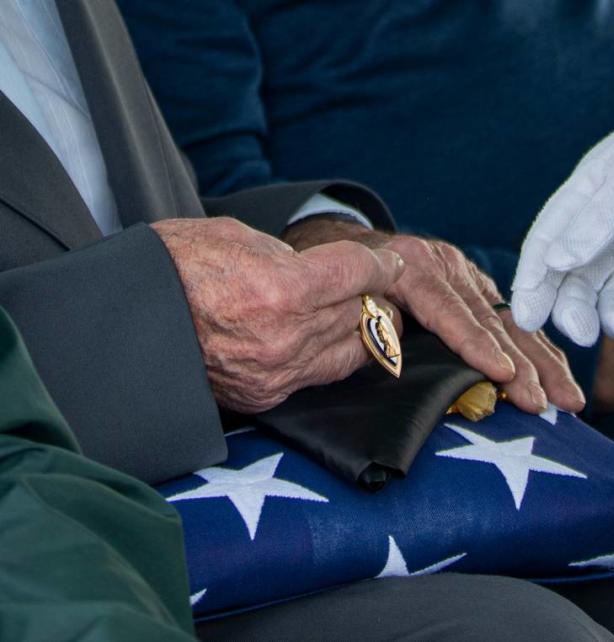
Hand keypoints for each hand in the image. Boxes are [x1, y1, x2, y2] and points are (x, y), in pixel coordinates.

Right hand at [153, 217, 403, 413]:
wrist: (125, 320)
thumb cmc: (174, 267)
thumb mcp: (237, 238)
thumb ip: (294, 257)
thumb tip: (330, 272)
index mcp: (281, 289)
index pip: (357, 274)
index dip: (380, 265)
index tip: (390, 263)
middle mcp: (286, 337)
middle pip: (361, 312)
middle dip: (374, 296)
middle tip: (375, 286)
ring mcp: (277, 372)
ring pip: (353, 349)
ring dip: (362, 328)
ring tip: (360, 312)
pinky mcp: (266, 396)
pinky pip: (320, 374)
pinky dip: (330, 353)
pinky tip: (324, 337)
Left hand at [283, 219, 585, 413]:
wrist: (346, 246)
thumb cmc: (342, 284)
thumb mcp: (349, 299)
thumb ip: (376, 326)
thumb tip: (399, 358)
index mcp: (411, 266)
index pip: (448, 308)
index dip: (476, 343)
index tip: (502, 374)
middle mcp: (446, 265)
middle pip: (492, 318)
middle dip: (524, 365)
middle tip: (545, 403)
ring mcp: (465, 273)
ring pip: (511, 320)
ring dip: (544, 364)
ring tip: (570, 400)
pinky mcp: (477, 283)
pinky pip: (513, 319)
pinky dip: (537, 349)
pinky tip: (558, 376)